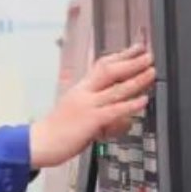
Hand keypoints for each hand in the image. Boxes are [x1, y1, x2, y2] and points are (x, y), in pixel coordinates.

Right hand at [29, 44, 154, 168]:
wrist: (39, 142)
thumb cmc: (57, 130)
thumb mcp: (77, 112)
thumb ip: (99, 110)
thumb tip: (122, 117)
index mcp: (80, 88)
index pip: (102, 65)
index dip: (121, 55)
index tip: (137, 49)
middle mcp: (84, 92)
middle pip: (110, 70)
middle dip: (131, 61)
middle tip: (148, 55)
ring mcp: (87, 105)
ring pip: (116, 89)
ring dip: (136, 80)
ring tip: (151, 72)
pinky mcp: (91, 120)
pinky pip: (114, 110)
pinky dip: (130, 104)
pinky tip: (142, 100)